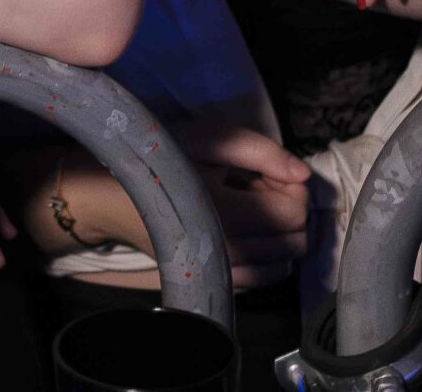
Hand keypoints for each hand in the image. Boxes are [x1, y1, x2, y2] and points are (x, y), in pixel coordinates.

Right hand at [172, 115, 312, 290]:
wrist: (119, 199)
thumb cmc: (163, 161)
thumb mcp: (210, 139)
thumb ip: (260, 150)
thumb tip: (303, 175)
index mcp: (227, 216)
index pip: (294, 211)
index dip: (289, 186)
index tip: (264, 172)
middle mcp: (229, 255)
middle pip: (296, 240)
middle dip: (286, 209)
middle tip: (257, 187)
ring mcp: (224, 275)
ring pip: (285, 262)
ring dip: (277, 234)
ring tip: (249, 210)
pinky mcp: (220, 284)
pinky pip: (266, 278)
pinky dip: (267, 255)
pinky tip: (245, 232)